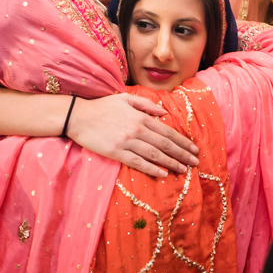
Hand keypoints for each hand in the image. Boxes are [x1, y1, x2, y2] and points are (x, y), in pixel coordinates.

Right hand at [67, 94, 199, 177]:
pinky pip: (137, 162)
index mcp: (140, 117)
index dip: (182, 141)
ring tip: (183, 170)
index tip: (193, 149)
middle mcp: (136, 130)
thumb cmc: (102, 107)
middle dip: (182, 154)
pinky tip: (162, 173)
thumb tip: (163, 112)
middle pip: (164, 144)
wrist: (78, 116)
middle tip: (195, 162)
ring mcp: (126, 142)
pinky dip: (151, 168)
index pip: (167, 131)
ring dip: (171, 163)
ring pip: (154, 155)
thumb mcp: (125, 98)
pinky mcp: (116, 152)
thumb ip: (146, 104)